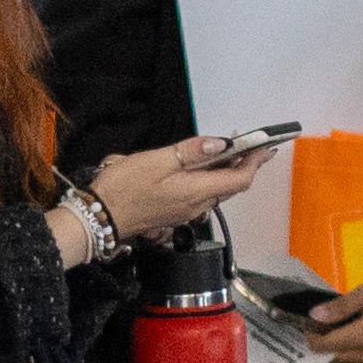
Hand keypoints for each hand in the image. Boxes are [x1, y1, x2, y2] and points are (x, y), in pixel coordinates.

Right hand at [88, 135, 273, 243]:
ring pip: (216, 192)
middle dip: (243, 165)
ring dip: (225, 172)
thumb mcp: (156, 161)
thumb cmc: (123, 189)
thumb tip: (218, 144)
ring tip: (225, 153)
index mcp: (196, 191)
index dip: (255, 162)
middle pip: (231, 186)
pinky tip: (199, 170)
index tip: (263, 147)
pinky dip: (208, 181)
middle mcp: (196, 206)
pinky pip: (201, 197)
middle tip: (248, 146)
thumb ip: (191, 152)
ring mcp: (185, 212)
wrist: (99, 218)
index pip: (239, 179)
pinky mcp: (174, 214)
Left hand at [307, 275, 362, 362]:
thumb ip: (341, 306)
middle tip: (326, 323)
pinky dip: (357, 352)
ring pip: (348, 361)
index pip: (326, 346)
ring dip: (342, 347)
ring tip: (348, 326)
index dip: (312, 336)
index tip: (310, 324)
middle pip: (334, 356)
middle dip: (326, 342)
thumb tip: (315, 316)